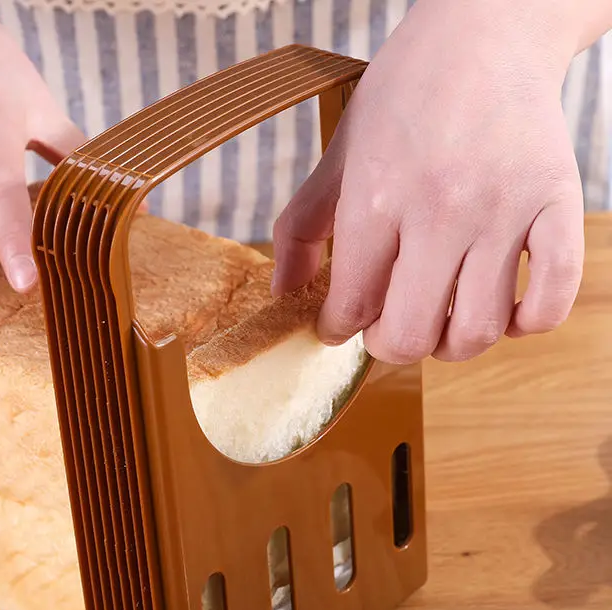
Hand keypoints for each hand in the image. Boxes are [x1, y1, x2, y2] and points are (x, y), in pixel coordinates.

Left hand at [273, 0, 585, 362]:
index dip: (338, 328)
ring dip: (450, 344)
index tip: (341, 323)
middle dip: (388, 345)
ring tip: (439, 319)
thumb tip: (283, 293)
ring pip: (477, 331)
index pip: (352, 304)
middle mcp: (442, 208)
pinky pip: (550, 302)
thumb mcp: (338, 154)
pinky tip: (502, 309)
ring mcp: (505, 210)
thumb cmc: (405, 96)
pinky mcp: (559, 205)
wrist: (487, 32)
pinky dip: (524, 324)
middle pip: (411, 333)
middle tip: (386, 325)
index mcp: (378, 196)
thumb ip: (302, 228)